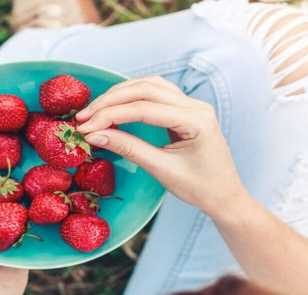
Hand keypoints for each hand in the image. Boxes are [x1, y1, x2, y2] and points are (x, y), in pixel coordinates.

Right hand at [76, 75, 246, 215]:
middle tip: (84, 117)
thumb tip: (95, 135)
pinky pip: (156, 92)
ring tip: (95, 110)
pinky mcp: (185, 109)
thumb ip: (128, 148)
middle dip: (110, 101)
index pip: (144, 109)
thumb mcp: (161, 169)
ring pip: (150, 86)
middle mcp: (196, 106)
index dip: (110, 116)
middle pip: (145, 89)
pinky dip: (132, 95)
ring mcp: (192, 104)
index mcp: (196, 120)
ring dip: (119, 94)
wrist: (224, 196)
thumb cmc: (198, 187)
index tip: (85, 127)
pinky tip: (115, 105)